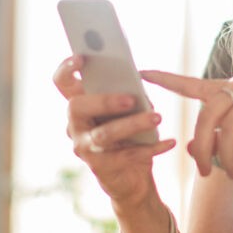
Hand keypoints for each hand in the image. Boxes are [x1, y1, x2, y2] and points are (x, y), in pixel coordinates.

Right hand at [53, 56, 176, 204]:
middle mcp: (75, 124)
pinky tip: (170, 142)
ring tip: (157, 117)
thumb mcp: (127, 109)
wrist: (129, 175)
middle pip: (78, 106)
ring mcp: (84, 147)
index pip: (62, 83)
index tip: (83, 58)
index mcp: (80, 104)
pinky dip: (151, 148)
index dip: (67, 69)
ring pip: (105, 133)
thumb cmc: (128, 133)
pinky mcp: (100, 167)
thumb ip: (126, 93)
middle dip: (104, 100)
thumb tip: (137, 83)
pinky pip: (127, 155)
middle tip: (131, 99)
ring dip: (132, 124)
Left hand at [140, 70, 232, 178]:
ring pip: (230, 130)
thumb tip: (188, 149)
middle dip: (202, 148)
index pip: (190, 84)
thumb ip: (213, 139)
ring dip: (229, 158)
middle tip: (202, 172)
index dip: (166, 79)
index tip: (141, 73)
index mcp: (225, 90)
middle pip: (208, 116)